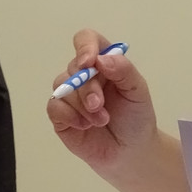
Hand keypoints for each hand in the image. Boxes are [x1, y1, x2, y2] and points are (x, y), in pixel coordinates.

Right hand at [46, 29, 157, 171]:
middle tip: (100, 105)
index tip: (88, 62)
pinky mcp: (60, 115)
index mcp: (104, 63)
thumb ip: (123, 70)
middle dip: (88, 88)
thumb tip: (100, 59)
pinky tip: (85, 126)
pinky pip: (54, 106)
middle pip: (74, 68)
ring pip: (62, 87)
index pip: (87, 40)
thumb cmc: (136, 116)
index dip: (85, 46)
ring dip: (82, 106)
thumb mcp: (137, 91)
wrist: (131, 151)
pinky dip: (70, 116)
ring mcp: (70, 95)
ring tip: (101, 120)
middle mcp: (84, 75)